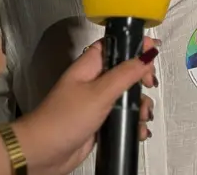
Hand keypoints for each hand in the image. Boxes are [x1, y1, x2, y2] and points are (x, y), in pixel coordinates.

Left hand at [13, 43, 158, 174]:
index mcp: (89, 66)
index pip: (114, 45)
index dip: (133, 44)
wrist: (44, 152)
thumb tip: (147, 54)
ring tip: (144, 115)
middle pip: (125, 71)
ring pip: (127, 96)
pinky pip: (123, 117)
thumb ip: (125, 74)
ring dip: (141, 104)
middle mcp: (94, 81)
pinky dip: (134, 122)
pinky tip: (139, 131)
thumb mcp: (99, 93)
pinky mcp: (100, 123)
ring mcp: (97, 103)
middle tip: (149, 85)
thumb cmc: (65, 118)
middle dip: (142, 78)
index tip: (152, 50)